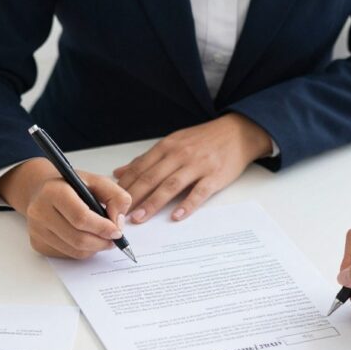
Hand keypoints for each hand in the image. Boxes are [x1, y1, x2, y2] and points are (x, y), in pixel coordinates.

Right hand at [0, 158, 131, 258]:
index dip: (102, 228)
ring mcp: (36, 230)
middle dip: (102, 242)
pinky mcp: (37, 243)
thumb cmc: (71, 186)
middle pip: (78, 238)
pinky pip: (67, 255)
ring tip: (102, 239)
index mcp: (53, 191)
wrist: (42, 191)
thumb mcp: (97, 181)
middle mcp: (39, 211)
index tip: (117, 231)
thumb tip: (118, 222)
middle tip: (114, 239)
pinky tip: (86, 239)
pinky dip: (82, 251)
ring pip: (74, 250)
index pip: (81, 217)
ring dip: (94, 248)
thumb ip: (116, 196)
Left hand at [113, 113, 271, 222]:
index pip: (140, 167)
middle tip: (121, 214)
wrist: (238, 132)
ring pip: (171, 185)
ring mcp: (198, 165)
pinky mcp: (215, 176)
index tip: (112, 200)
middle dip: (134, 196)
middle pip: (152, 177)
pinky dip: (187, 205)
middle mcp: (180, 154)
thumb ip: (147, 159)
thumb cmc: (203, 140)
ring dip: (153, 203)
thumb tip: (119, 172)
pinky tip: (176, 216)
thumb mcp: (173, 143)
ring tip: (140, 218)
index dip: (125, 184)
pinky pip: (199, 192)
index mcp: (167, 146)